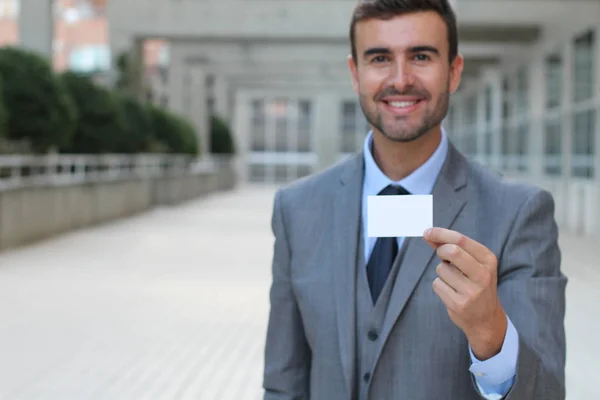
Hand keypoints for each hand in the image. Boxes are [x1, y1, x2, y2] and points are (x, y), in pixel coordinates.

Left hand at [423, 227, 507, 360]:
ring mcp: (471, 291)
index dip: (441, 234)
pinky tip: (451, 292)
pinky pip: (437, 284)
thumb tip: (430, 234)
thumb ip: (454, 247)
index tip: (427, 232)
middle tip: (442, 256)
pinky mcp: (459, 304)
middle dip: (441, 251)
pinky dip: (440, 285)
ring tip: (454, 281)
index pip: (461, 240)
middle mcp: (482, 275)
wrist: (486, 318)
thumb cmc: (476, 284)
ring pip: (442, 269)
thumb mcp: (473, 263)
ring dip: (442, 272)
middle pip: (451, 251)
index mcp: (488, 260)